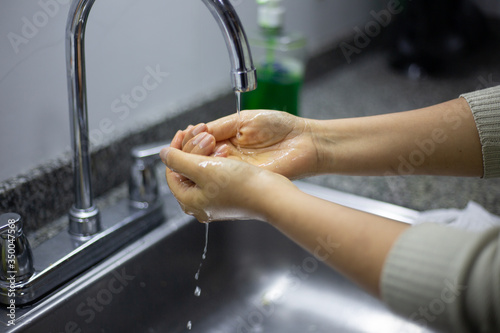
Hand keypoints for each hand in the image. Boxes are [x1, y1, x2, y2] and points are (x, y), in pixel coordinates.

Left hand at [160, 146, 295, 222]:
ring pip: (203, 170)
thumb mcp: (202, 168)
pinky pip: (217, 174)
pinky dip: (218, 160)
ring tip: (216, 142)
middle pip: (187, 171)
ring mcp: (217, 201)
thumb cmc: (240, 186)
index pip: (171, 173)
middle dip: (194, 149)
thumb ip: (178, 160)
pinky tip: (227, 151)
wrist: (272, 196)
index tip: (181, 133)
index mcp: (190, 201)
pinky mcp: (231, 195)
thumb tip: (163, 154)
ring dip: (207, 152)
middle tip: (203, 135)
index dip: (174, 150)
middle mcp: (201, 204)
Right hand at [179, 110, 320, 178]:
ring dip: (201, 158)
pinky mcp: (243, 181)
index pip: (198, 142)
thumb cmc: (281, 127)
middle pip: (197, 158)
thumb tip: (196, 131)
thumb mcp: (244, 119)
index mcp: (227, 139)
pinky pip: (222, 179)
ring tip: (209, 146)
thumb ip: (220, 126)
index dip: (190, 139)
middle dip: (192, 148)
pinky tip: (217, 157)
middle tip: (201, 139)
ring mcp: (234, 170)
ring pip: (206, 169)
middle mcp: (228, 157)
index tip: (186, 132)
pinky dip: (215, 170)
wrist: (304, 142)